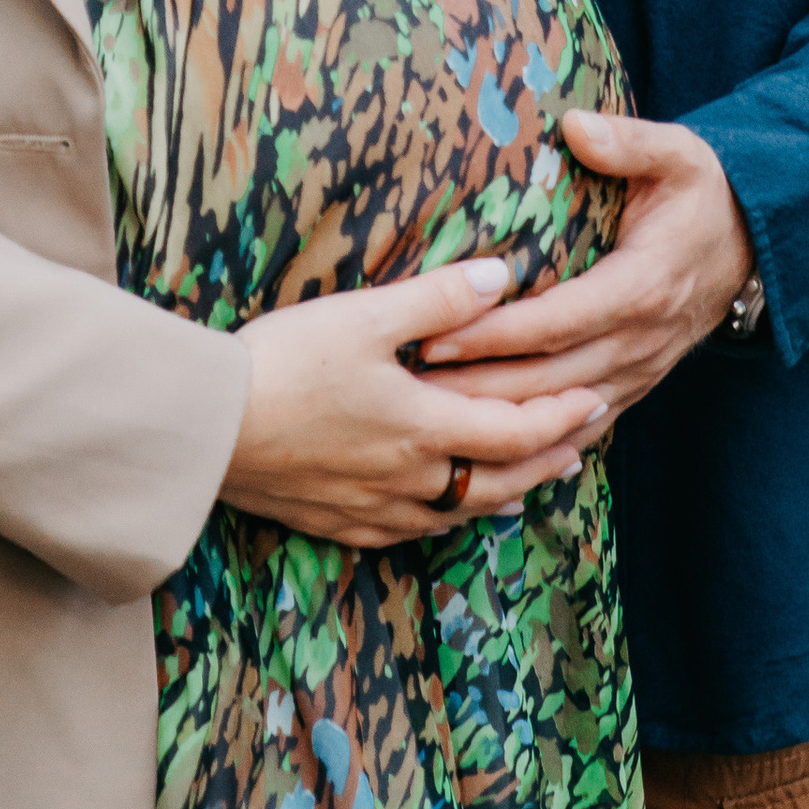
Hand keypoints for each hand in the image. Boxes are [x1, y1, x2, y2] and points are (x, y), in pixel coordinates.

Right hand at [220, 257, 612, 547]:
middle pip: (500, 479)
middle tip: (585, 441)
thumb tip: (503, 276)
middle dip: (549, 458)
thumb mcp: (364, 317)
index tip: (598, 399)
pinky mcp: (339, 521)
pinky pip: (412, 532)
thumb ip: (437, 299)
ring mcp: (374, 507)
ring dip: (509, 493)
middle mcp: (410, 478)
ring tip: (538, 481)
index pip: (517, 430)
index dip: (563, 417)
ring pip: (461, 511)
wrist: (209, 431)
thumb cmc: (284, 364)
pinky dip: (449, 520)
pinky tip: (448, 514)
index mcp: (424, 426)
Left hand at [417, 113, 754, 430]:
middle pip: (547, 380)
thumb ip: (628, 141)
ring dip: (496, 419)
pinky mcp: (634, 384)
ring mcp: (638, 370)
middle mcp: (638, 340)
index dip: (494, 335)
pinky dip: (536, 438)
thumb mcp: (677, 154)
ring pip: (558, 410)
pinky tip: (488, 444)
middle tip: (409, 388)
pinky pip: (582, 423)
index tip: (435, 336)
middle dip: (477, 388)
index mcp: (641, 286)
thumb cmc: (701, 194)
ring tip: (430, 418)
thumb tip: (575, 125)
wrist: (750, 245)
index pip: (555, 322)